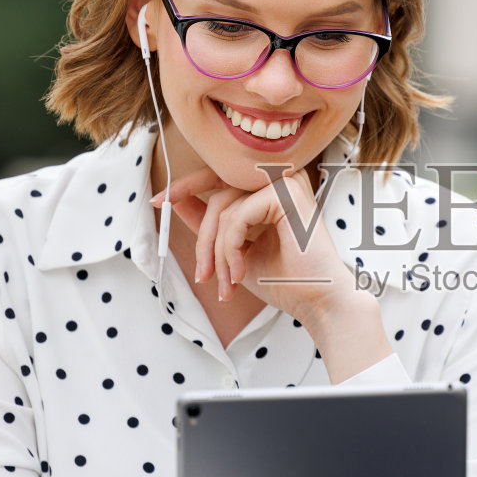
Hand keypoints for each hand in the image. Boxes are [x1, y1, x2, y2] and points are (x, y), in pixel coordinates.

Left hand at [155, 166, 350, 323]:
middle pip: (218, 193)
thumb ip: (210, 223)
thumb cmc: (285, 279)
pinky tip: (241, 272)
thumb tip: (174, 198)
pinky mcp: (287, 193)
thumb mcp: (235, 248)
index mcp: (270, 188)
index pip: (221, 175)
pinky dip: (231, 248)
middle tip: (204, 274)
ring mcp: (285, 181)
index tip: (159, 200)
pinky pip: (237, 215)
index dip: (187, 186)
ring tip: (228, 281)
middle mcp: (279, 178)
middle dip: (204, 238)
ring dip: (218, 251)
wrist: (317, 300)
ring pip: (224, 206)